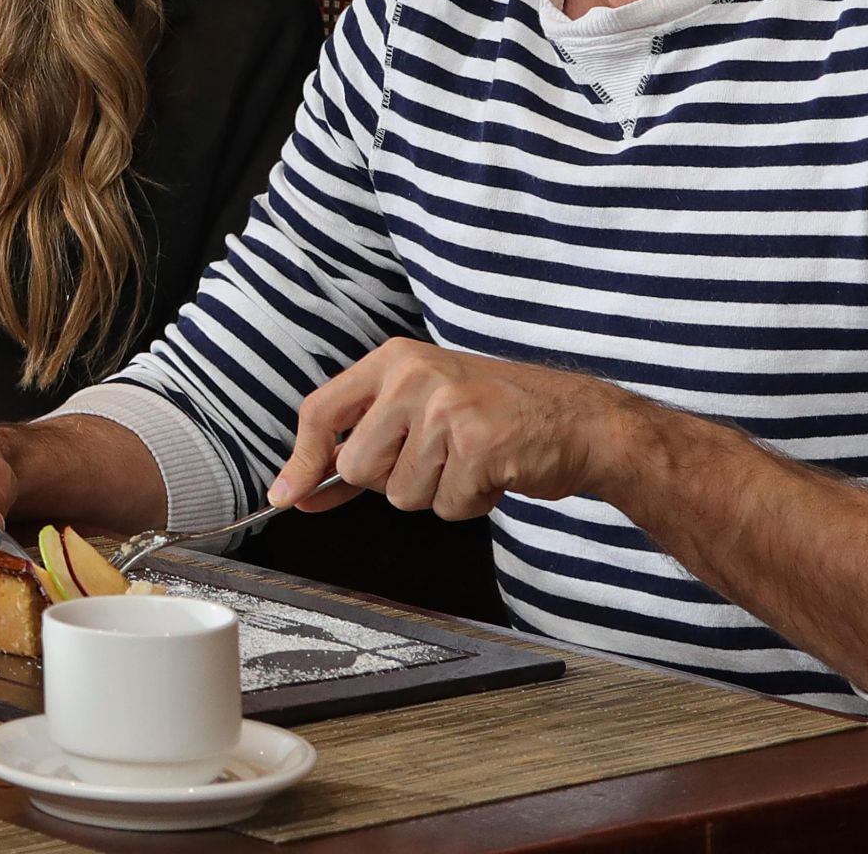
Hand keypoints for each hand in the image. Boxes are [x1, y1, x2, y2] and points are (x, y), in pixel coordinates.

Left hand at [271, 339, 654, 520]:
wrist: (580, 420)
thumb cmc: (497, 415)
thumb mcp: (422, 406)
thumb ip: (363, 442)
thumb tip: (299, 488)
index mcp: (393, 360)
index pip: (321, 411)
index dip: (301, 460)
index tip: (286, 495)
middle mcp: (414, 377)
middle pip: (359, 467)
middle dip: (394, 480)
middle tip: (438, 458)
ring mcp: (446, 410)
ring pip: (402, 494)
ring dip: (438, 492)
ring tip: (472, 460)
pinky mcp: (477, 447)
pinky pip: (446, 506)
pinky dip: (470, 503)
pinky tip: (494, 473)